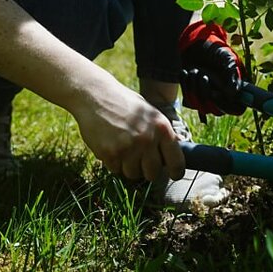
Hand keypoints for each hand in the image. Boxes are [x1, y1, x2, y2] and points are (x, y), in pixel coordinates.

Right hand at [70, 76, 185, 181]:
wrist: (95, 96)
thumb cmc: (124, 103)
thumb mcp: (149, 112)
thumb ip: (162, 131)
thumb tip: (178, 145)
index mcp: (161, 128)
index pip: (176, 161)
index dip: (176, 172)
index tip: (174, 175)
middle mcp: (147, 139)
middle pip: (153, 173)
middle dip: (148, 170)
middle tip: (142, 161)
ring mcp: (128, 148)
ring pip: (133, 174)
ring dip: (129, 167)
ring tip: (124, 149)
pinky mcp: (110, 154)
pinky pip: (116, 170)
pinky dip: (114, 163)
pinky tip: (112, 146)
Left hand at [178, 21, 247, 115]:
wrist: (197, 44)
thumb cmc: (216, 50)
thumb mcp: (227, 58)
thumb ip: (231, 74)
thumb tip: (233, 93)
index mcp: (235, 89)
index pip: (236, 109)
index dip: (226, 105)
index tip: (215, 93)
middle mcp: (223, 97)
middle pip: (216, 110)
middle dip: (206, 94)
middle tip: (203, 76)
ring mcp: (208, 98)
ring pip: (201, 107)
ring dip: (194, 88)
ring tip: (195, 70)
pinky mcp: (194, 95)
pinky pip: (189, 100)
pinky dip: (186, 85)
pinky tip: (185, 72)